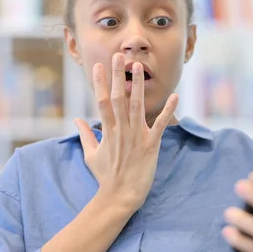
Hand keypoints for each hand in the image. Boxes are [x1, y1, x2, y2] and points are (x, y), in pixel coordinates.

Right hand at [75, 53, 178, 211]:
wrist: (120, 196)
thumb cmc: (106, 176)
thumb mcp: (91, 154)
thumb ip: (85, 135)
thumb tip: (77, 119)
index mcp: (107, 131)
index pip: (102, 101)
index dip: (100, 82)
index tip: (98, 66)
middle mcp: (121, 130)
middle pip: (119, 98)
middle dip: (118, 75)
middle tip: (118, 56)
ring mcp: (136, 136)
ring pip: (137, 105)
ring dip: (139, 85)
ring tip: (139, 66)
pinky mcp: (151, 144)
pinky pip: (160, 124)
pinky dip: (168, 110)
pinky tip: (175, 96)